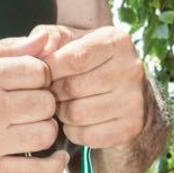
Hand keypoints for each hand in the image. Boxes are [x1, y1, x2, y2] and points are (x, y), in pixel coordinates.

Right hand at [0, 37, 66, 172]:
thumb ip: (6, 50)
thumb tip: (45, 39)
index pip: (39, 71)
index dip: (39, 75)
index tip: (28, 82)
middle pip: (46, 102)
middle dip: (43, 101)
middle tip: (29, 105)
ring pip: (46, 134)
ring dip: (45, 129)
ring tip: (30, 126)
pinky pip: (36, 172)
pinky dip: (53, 165)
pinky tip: (54, 156)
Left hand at [26, 23, 148, 151]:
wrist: (122, 92)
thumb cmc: (86, 61)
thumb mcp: (69, 40)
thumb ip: (49, 37)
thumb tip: (38, 46)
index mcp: (116, 41)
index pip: (72, 59)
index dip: (49, 69)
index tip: (43, 74)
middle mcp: (131, 69)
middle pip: (72, 88)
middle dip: (55, 91)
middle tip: (54, 91)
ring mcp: (135, 100)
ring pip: (77, 114)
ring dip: (62, 112)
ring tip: (65, 103)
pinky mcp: (131, 127)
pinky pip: (86, 135)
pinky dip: (74, 131)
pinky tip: (78, 120)